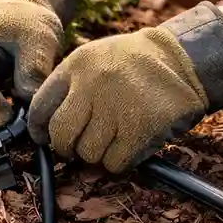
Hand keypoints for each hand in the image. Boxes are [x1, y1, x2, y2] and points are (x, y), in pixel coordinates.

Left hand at [27, 2, 222, 172]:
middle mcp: (94, 84)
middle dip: (67, 148)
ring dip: (98, 155)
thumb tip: (42, 129)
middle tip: (79, 146)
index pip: (40, 108)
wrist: (183, 59)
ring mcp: (118, 106)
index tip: (46, 138)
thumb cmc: (132, 65)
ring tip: (113, 139)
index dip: (40, 130)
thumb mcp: (94, 59)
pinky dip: (119, 161)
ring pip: (88, 154)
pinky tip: (129, 145)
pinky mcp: (141, 128)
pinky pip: (115, 163)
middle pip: (61, 136)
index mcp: (77, 65)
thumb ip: (67, 87)